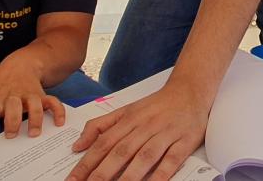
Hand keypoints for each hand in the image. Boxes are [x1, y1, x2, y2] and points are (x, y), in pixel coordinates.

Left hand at [0, 52, 65, 157]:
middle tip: (10, 135)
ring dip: (35, 118)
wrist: (20, 64)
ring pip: (34, 104)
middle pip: (12, 107)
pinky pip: (53, 101)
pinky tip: (58, 122)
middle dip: (12, 121)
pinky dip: (58, 111)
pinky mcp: (42, 96)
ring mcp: (28, 96)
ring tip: (33, 133)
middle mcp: (12, 97)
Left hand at [67, 83, 208, 180]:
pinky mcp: (184, 142)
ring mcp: (165, 134)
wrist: (190, 90)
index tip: (73, 180)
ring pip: (144, 157)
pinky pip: (171, 160)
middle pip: (120, 152)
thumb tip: (77, 145)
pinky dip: (161, 175)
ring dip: (128, 177)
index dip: (87, 163)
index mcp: (128, 119)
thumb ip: (101, 126)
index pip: (103, 144)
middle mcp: (145, 126)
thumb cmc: (156, 105)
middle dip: (102, 173)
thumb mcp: (126, 110)